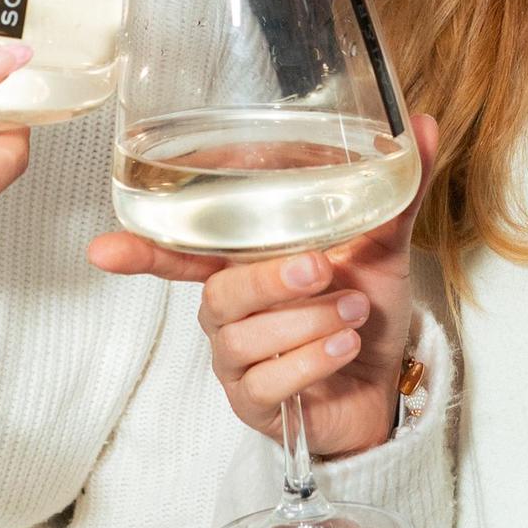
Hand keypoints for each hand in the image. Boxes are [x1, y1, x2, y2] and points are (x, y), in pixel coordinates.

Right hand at [88, 113, 436, 458]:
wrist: (387, 384)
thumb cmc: (365, 309)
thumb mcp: (383, 246)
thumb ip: (396, 191)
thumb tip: (424, 124)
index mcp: (243, 263)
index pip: (180, 251)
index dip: (141, 249)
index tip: (102, 250)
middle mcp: (229, 312)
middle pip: (218, 293)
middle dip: (269, 279)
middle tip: (322, 269)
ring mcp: (237, 360)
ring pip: (245, 338)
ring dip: (308, 322)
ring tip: (355, 312)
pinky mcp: (256, 403)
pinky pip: (268, 382)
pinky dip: (312, 361)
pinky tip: (345, 346)